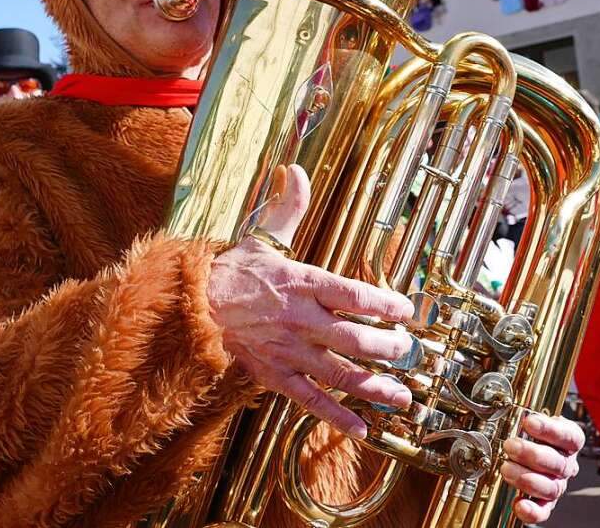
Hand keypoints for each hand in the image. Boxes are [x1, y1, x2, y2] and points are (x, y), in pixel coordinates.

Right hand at [208, 164, 414, 438]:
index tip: (407, 311)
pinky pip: (309, 400)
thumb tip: (295, 169)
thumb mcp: (263, 235)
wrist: (189, 306)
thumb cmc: (232, 271)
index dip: (383, 304)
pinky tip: (361, 429)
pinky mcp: (274, 375)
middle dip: (386, 348)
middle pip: (352, 338)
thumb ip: (288, 206)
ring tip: (403, 398)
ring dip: (373, 387)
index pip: (351, 294)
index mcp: (302, 282)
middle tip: (410, 354)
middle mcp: (300, 319)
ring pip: (338, 373)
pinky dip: (335, 416)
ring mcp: (288, 351)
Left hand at [499, 413, 583, 522]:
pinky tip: (519, 505)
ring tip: (506, 469)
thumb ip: (529, 417)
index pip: (569, 436)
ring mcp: (558, 484)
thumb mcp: (535, 419)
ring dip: (528, 479)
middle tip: (510, 446)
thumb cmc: (534, 433)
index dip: (550, 430)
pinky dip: (532, 511)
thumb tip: (513, 411)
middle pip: (558, 464)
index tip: (529, 422)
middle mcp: (567, 464)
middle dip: (532, 454)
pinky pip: (544, 510)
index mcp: (570, 441)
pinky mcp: (547, 502)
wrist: (535, 449)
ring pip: (551, 487)